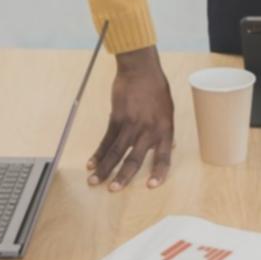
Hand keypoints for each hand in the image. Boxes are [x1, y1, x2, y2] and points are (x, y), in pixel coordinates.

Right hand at [87, 46, 173, 190]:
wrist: (141, 69)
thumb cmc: (156, 88)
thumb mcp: (168, 110)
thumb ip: (164, 130)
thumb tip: (169, 147)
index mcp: (165, 129)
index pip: (164, 157)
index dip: (158, 173)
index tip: (151, 186)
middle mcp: (148, 129)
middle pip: (135, 158)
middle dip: (123, 176)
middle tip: (113, 190)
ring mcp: (131, 124)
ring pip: (116, 152)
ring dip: (104, 168)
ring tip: (94, 181)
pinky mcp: (117, 117)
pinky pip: (106, 139)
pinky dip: (98, 153)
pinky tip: (91, 163)